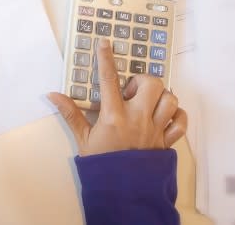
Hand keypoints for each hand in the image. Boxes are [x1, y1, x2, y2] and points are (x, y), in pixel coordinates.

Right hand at [49, 39, 187, 155]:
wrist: (121, 191)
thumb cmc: (102, 163)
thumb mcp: (83, 139)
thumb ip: (70, 114)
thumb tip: (53, 95)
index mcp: (114, 116)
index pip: (109, 80)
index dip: (106, 59)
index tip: (105, 43)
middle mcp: (137, 119)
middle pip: (151, 85)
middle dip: (143, 82)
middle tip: (131, 92)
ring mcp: (155, 130)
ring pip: (170, 100)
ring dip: (161, 97)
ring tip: (148, 103)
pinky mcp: (166, 141)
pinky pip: (181, 122)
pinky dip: (177, 115)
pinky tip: (166, 116)